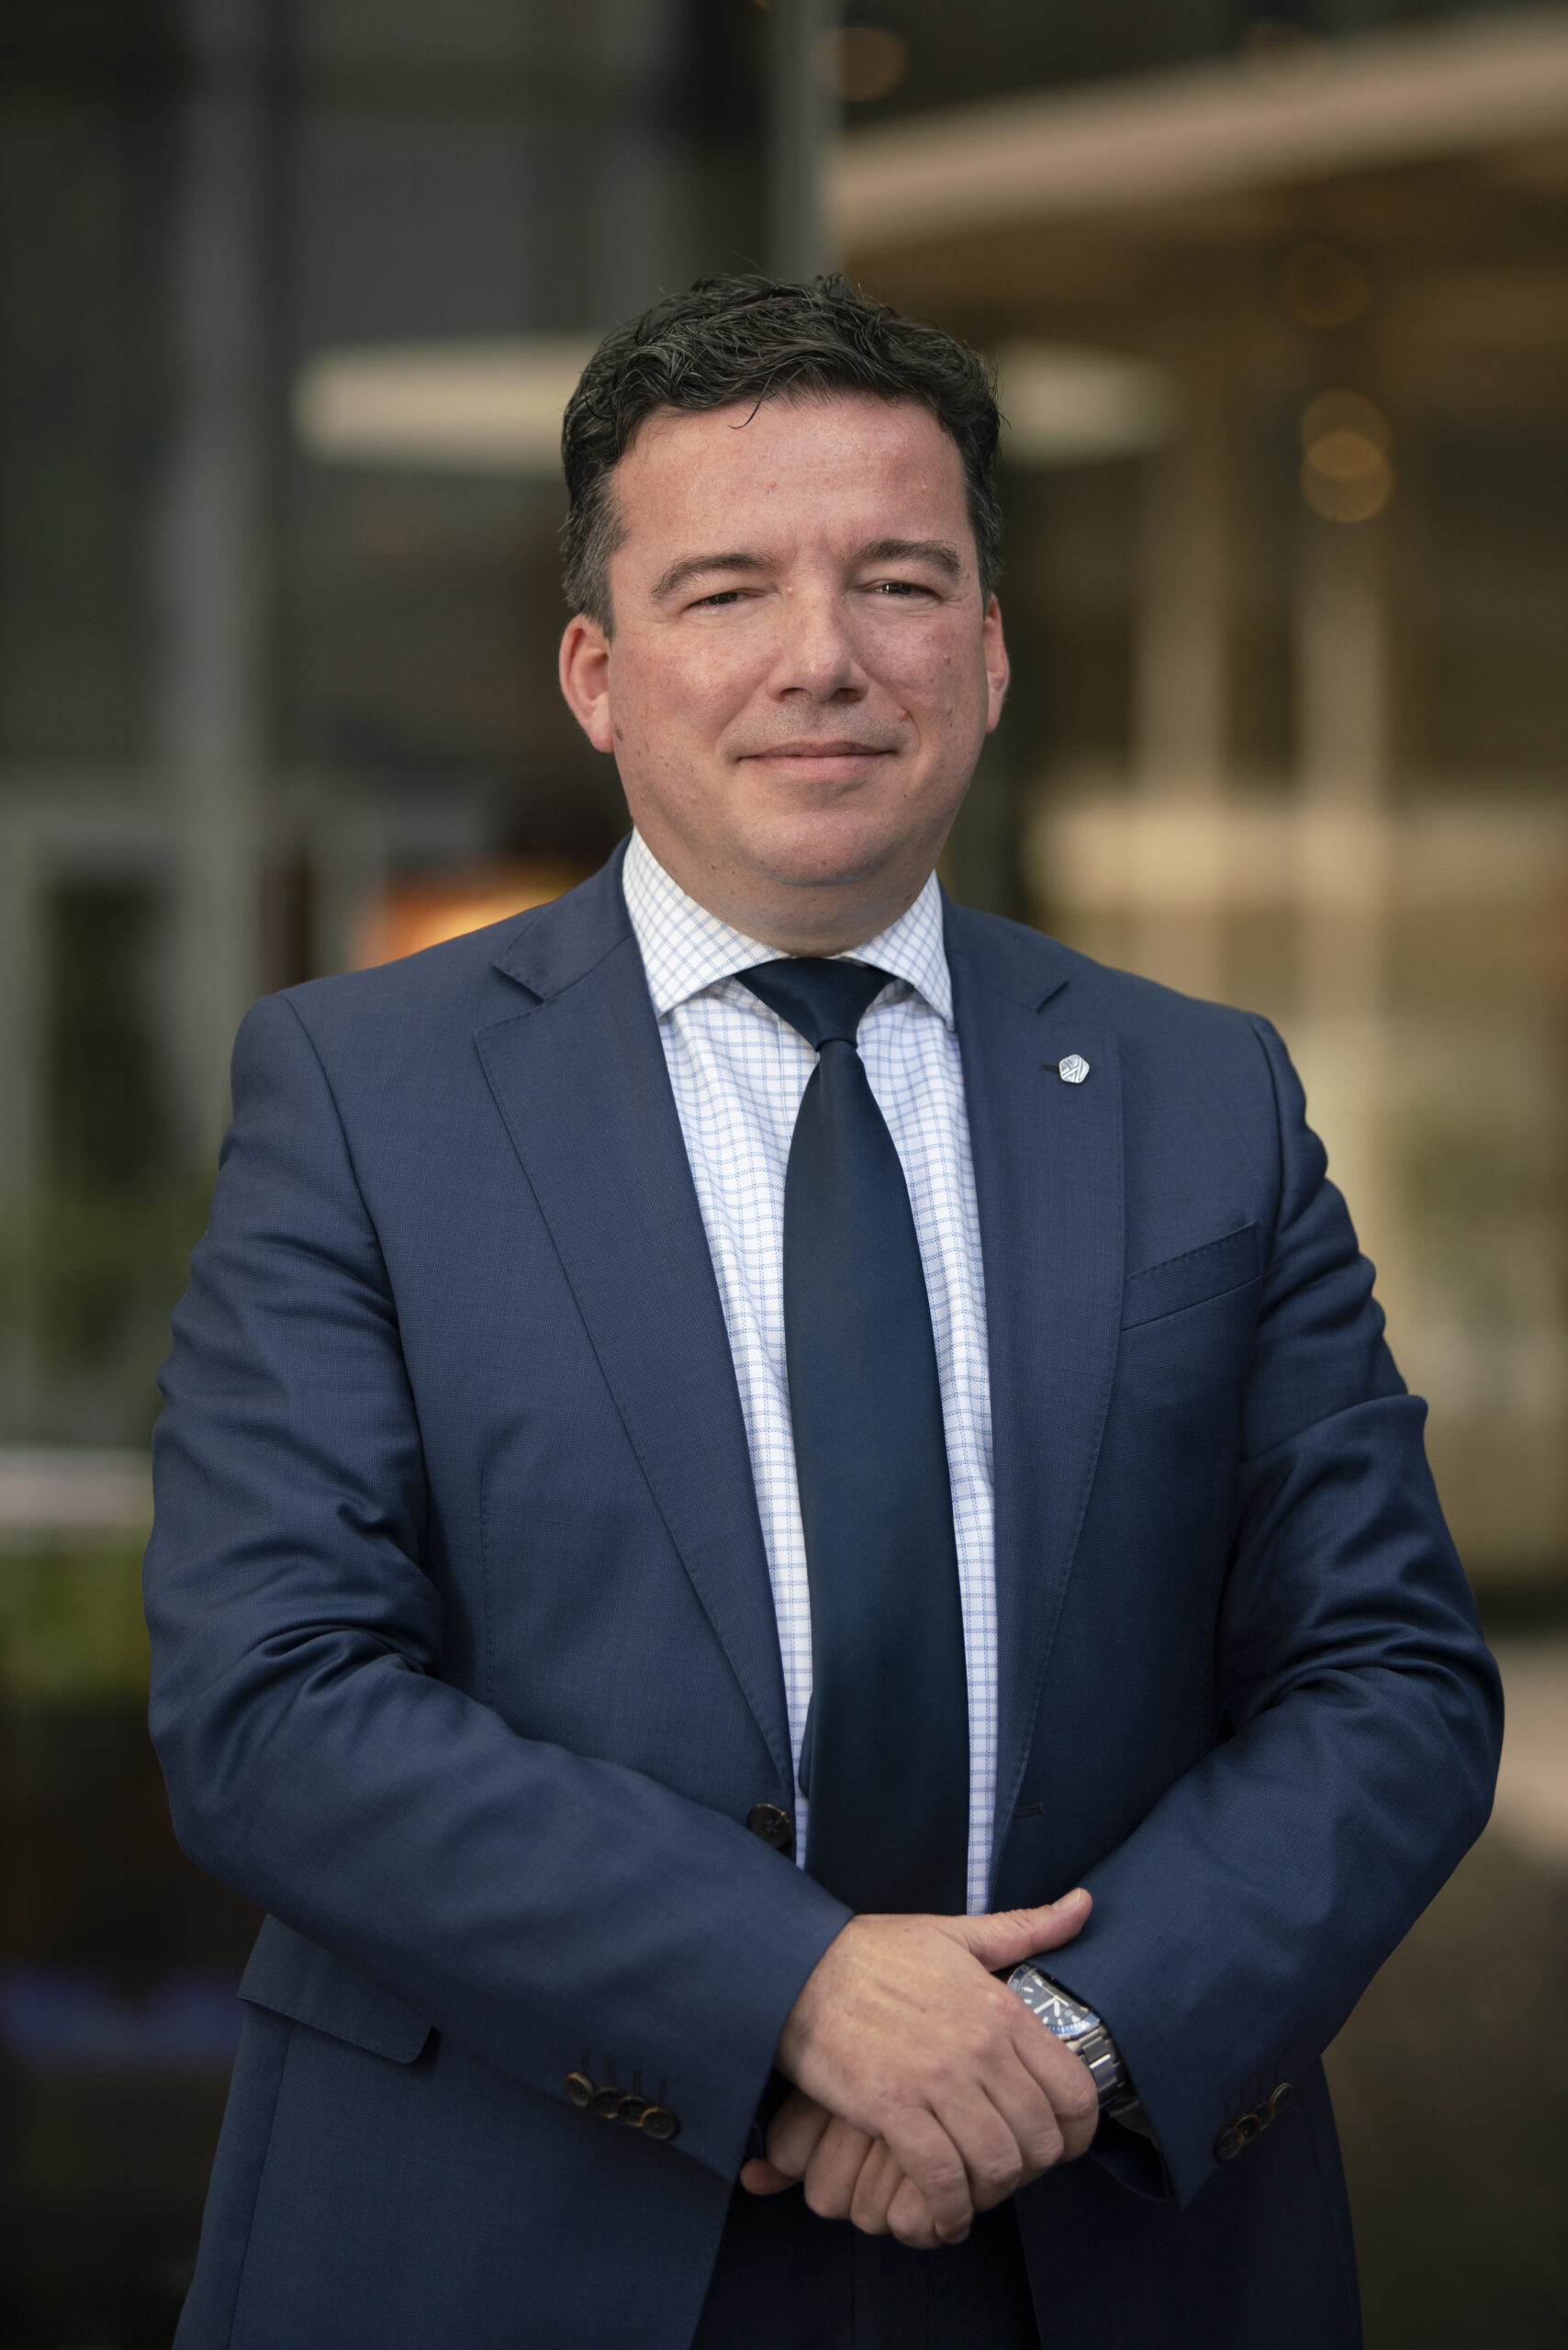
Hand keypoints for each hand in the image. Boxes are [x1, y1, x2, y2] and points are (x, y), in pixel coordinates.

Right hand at [739, 1890, 1095, 2246]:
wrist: (795, 1966)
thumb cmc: (872, 1953)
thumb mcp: (955, 1934)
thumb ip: (1024, 1929)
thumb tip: (1083, 1905)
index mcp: (1000, 2008)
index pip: (1075, 2092)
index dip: (1077, 2134)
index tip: (1057, 2145)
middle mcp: (979, 2046)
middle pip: (1040, 2141)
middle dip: (1030, 2170)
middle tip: (1006, 2171)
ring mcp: (936, 2078)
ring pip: (997, 2165)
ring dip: (989, 2193)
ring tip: (973, 2192)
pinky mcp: (891, 2107)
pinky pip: (941, 2178)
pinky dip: (947, 2208)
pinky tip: (940, 2212)